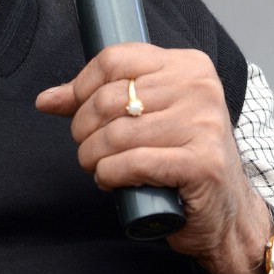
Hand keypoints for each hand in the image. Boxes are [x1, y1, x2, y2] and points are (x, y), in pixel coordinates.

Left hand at [36, 43, 271, 273]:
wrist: (226, 214)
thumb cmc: (183, 162)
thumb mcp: (148, 119)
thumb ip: (100, 101)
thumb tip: (47, 99)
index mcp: (189, 66)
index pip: (115, 59)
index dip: (82, 88)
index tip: (77, 112)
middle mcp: (200, 88)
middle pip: (109, 99)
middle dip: (84, 130)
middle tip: (89, 149)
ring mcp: (204, 125)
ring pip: (115, 135)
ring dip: (93, 158)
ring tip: (99, 167)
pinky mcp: (202, 164)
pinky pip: (131, 164)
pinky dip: (109, 176)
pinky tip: (113, 182)